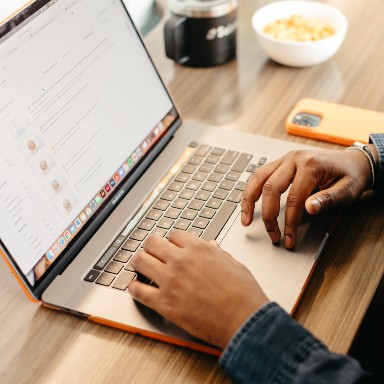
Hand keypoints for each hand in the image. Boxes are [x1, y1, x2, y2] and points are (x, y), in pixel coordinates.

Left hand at [129, 230, 268, 347]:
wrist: (245, 321)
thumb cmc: (243, 294)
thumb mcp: (235, 264)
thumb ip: (218, 254)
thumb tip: (211, 247)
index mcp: (199, 248)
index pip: (174, 235)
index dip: (170, 240)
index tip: (169, 246)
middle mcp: (181, 260)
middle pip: (152, 243)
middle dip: (150, 246)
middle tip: (150, 252)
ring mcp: (170, 280)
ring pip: (140, 261)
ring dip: (138, 262)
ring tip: (139, 266)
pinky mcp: (164, 303)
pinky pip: (138, 291)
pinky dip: (134, 288)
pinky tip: (135, 287)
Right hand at [241, 146, 375, 248]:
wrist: (353, 161)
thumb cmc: (350, 176)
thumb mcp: (347, 190)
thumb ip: (328, 199)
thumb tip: (308, 209)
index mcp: (310, 165)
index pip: (294, 198)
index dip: (289, 221)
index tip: (288, 238)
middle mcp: (294, 159)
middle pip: (270, 187)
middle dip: (268, 215)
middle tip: (271, 234)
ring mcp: (285, 159)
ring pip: (258, 178)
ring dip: (248, 200)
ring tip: (245, 219)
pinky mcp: (280, 163)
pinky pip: (260, 175)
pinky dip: (251, 190)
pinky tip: (248, 203)